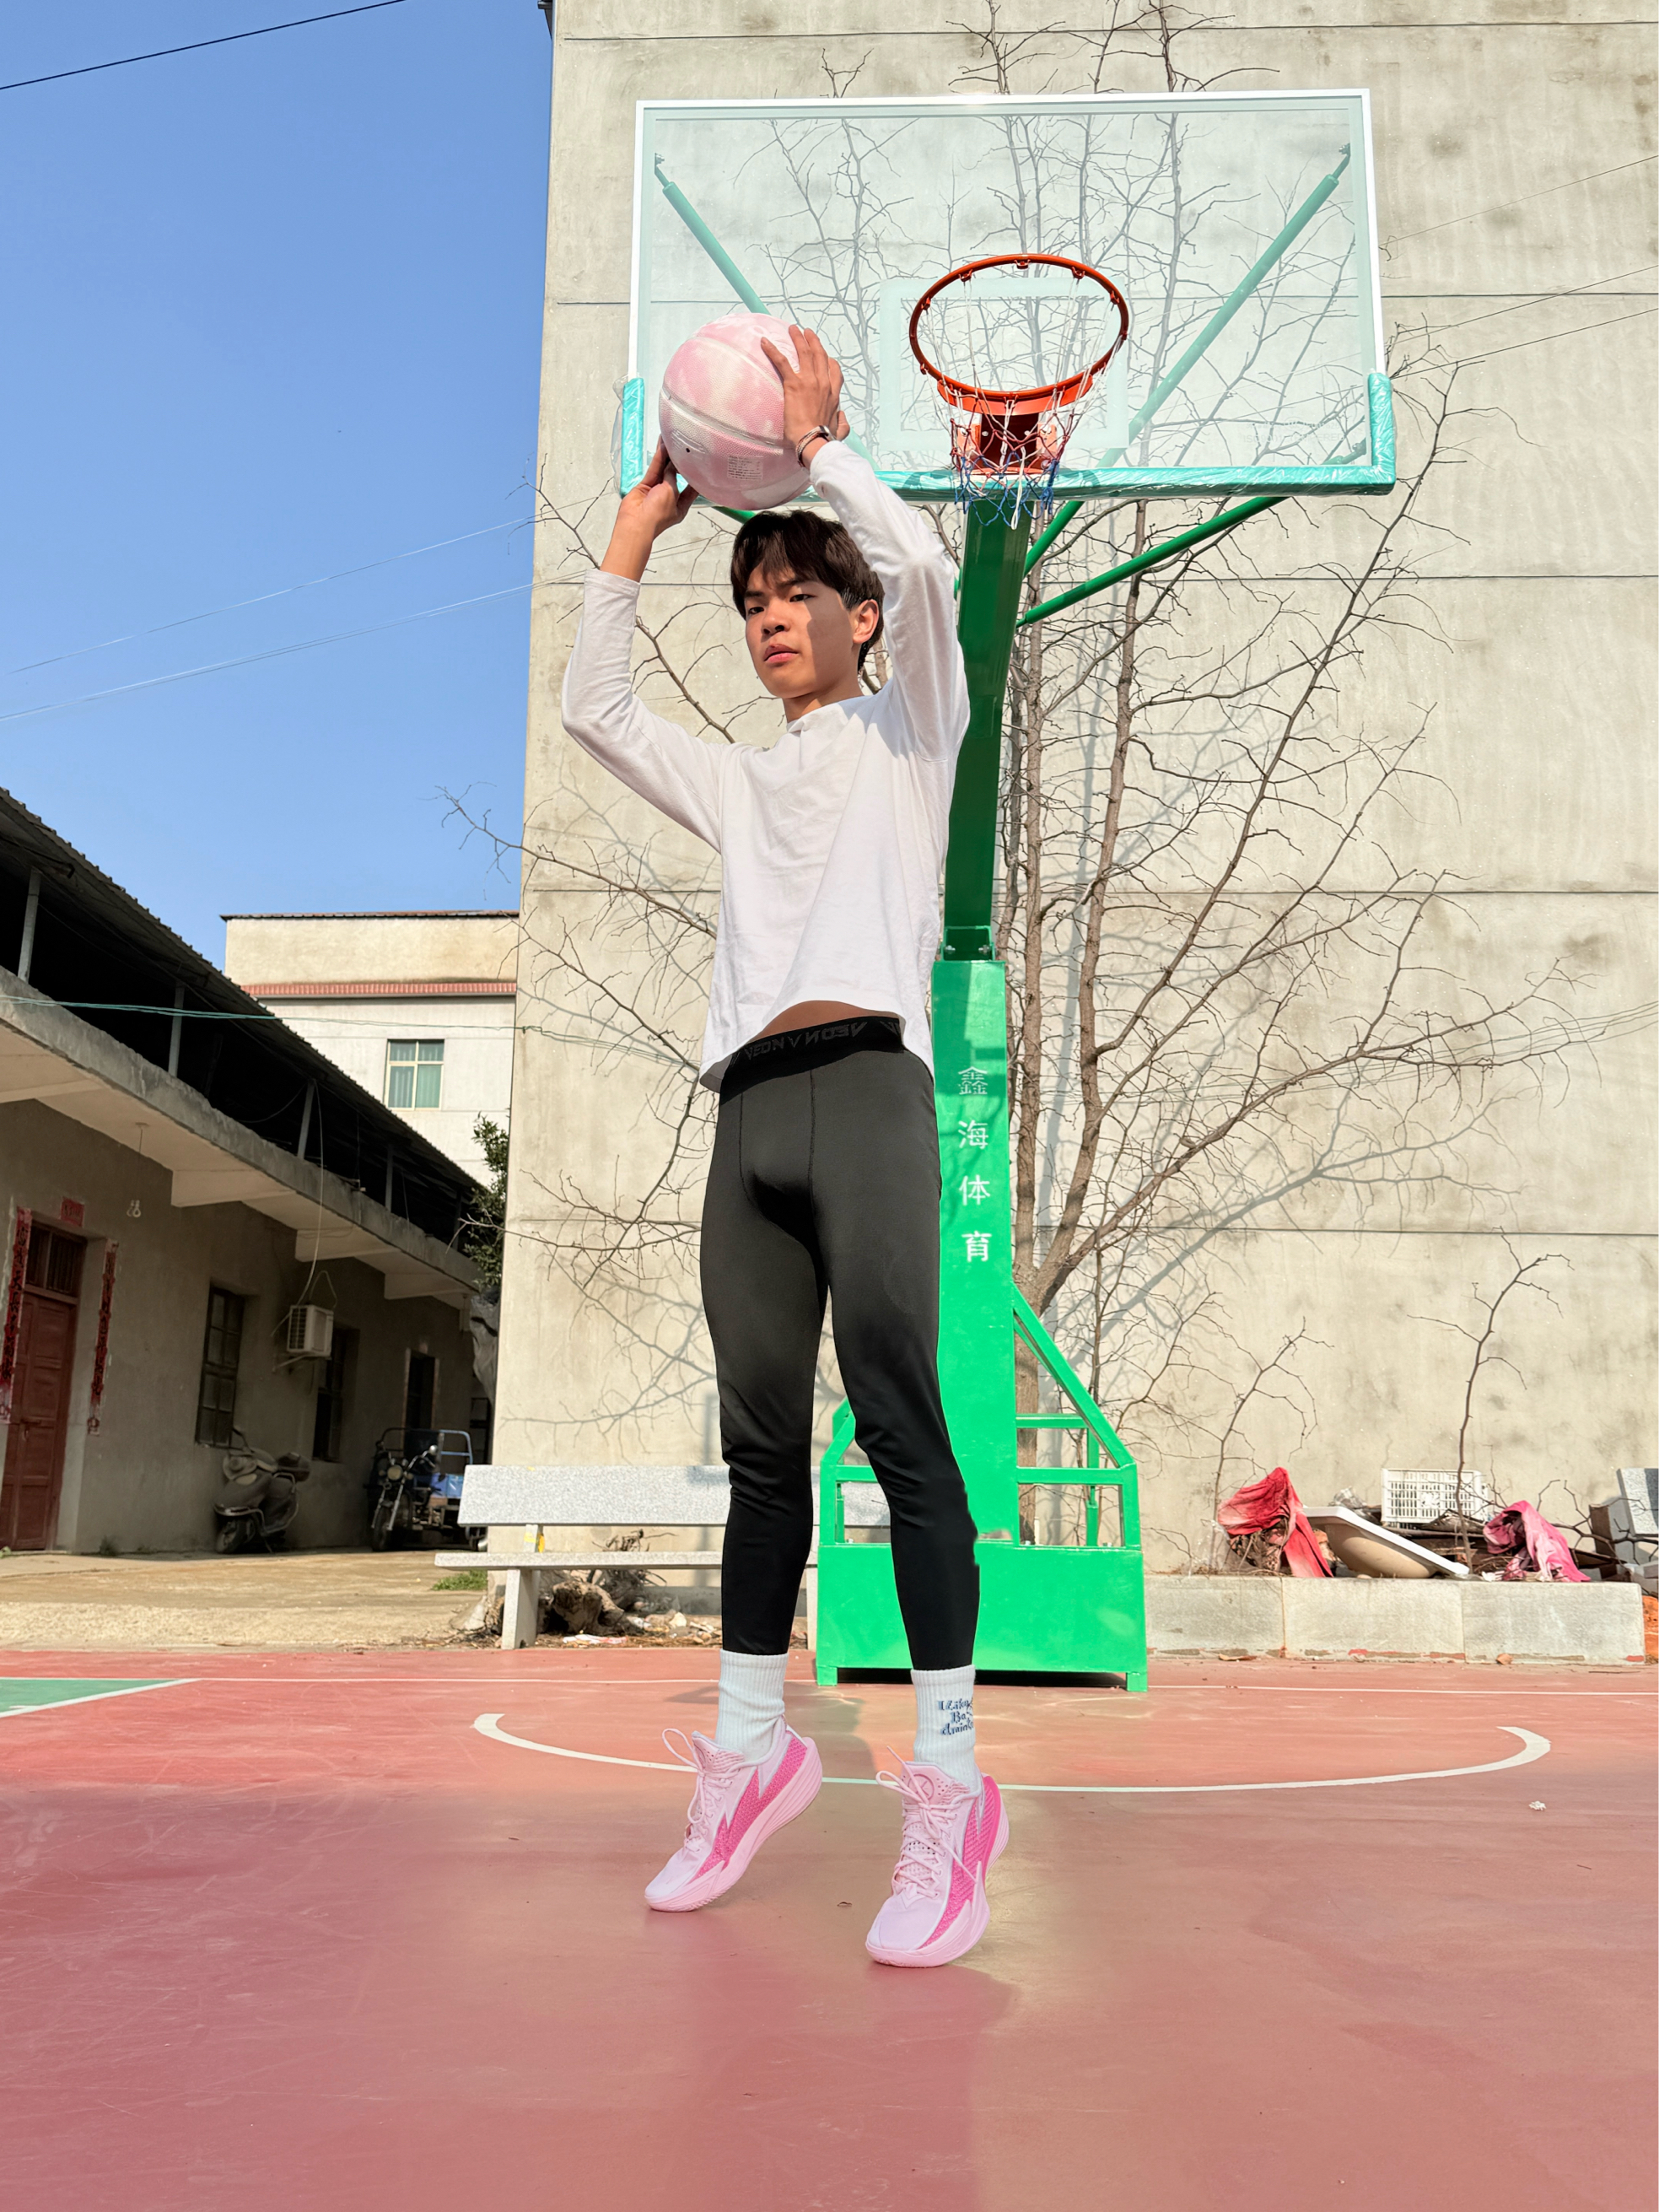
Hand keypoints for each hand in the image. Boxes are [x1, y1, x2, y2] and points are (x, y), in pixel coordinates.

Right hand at [599, 442, 697, 580]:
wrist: (636, 523)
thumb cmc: (657, 515)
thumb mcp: (671, 493)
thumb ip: (672, 476)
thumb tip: (671, 464)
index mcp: (682, 506)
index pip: (692, 489)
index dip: (696, 476)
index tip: (701, 462)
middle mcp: (670, 498)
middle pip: (677, 477)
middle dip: (680, 462)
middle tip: (683, 446)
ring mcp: (657, 491)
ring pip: (664, 470)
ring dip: (667, 456)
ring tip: (671, 440)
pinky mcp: (645, 486)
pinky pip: (654, 469)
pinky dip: (658, 458)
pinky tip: (662, 446)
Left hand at [759, 326, 849, 457]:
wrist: (815, 441)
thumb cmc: (826, 440)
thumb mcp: (840, 431)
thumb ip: (843, 423)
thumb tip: (843, 418)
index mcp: (834, 395)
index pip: (834, 371)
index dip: (830, 361)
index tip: (826, 356)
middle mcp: (823, 384)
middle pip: (820, 355)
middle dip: (813, 341)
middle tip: (807, 332)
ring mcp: (810, 382)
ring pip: (805, 353)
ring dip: (798, 338)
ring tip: (793, 329)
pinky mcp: (794, 384)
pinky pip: (782, 362)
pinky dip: (773, 350)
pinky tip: (764, 342)